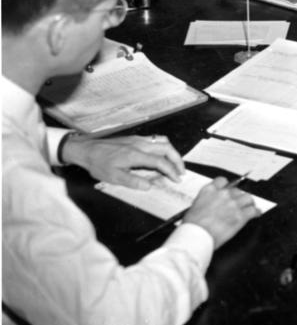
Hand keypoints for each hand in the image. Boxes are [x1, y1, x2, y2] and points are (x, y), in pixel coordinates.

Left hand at [61, 134, 184, 188]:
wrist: (87, 149)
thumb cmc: (98, 164)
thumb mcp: (113, 177)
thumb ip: (133, 181)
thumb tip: (149, 186)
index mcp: (136, 155)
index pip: (160, 161)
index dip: (171, 170)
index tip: (177, 179)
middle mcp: (140, 144)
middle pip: (167, 148)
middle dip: (177, 160)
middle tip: (181, 172)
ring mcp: (139, 139)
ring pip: (163, 141)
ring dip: (172, 152)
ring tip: (174, 163)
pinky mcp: (136, 138)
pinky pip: (156, 139)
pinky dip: (164, 147)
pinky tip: (161, 155)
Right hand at [184, 177, 260, 248]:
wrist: (196, 236)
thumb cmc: (192, 226)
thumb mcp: (195, 207)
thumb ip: (206, 200)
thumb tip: (211, 203)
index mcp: (210, 190)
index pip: (222, 181)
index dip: (226, 186)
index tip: (227, 191)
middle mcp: (223, 194)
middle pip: (237, 190)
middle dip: (237, 198)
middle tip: (237, 204)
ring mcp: (233, 204)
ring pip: (247, 198)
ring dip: (248, 203)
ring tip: (248, 207)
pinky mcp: (240, 215)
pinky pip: (253, 211)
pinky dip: (255, 212)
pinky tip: (255, 214)